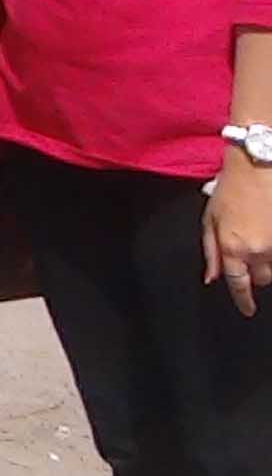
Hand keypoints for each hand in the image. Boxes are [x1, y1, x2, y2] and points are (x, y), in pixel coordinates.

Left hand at [206, 153, 271, 316]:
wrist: (258, 166)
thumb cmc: (231, 189)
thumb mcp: (210, 219)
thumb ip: (210, 251)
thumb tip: (212, 278)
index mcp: (232, 246)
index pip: (238, 284)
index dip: (243, 300)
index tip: (247, 309)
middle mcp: (258, 249)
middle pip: (260, 279)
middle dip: (254, 275)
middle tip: (248, 260)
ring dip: (267, 265)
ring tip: (260, 244)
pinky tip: (268, 238)